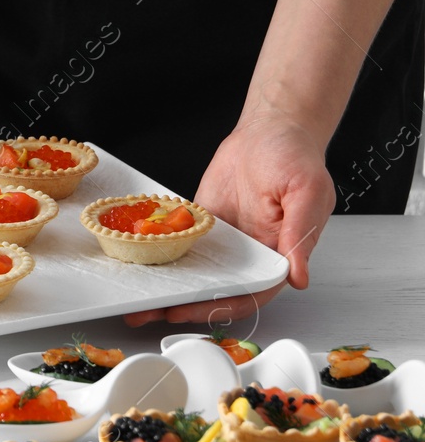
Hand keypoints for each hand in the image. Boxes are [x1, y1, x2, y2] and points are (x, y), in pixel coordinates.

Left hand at [124, 112, 335, 325]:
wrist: (269, 130)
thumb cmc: (296, 158)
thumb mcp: (307, 193)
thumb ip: (300, 236)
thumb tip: (298, 277)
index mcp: (277, 254)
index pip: (248, 292)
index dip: (219, 305)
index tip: (189, 311)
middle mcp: (247, 253)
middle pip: (213, 289)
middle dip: (181, 304)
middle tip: (148, 311)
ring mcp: (222, 240)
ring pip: (193, 272)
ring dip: (166, 287)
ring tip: (135, 301)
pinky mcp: (199, 223)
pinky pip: (177, 243)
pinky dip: (158, 255)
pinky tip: (135, 263)